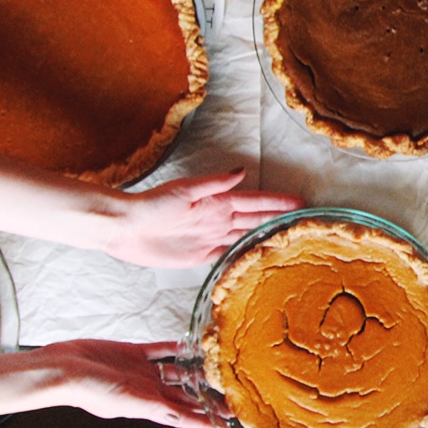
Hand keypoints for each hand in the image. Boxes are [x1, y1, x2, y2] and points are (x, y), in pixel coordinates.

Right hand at [41, 340, 217, 427]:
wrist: (65, 368)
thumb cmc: (89, 390)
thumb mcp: (125, 401)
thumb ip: (151, 406)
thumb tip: (178, 416)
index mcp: (147, 406)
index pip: (183, 417)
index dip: (204, 422)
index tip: (225, 426)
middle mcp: (147, 390)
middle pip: (184, 396)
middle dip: (207, 398)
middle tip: (231, 397)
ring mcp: (142, 372)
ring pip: (176, 372)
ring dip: (195, 372)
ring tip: (217, 368)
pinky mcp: (133, 353)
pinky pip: (161, 350)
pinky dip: (176, 348)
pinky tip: (190, 345)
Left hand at [103, 169, 302, 267]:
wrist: (125, 227)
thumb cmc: (152, 204)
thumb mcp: (184, 190)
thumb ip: (214, 183)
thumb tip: (241, 171)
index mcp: (216, 202)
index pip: (253, 202)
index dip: (276, 202)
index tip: (298, 201)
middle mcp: (216, 220)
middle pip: (254, 220)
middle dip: (278, 218)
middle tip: (302, 219)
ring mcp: (209, 238)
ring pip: (244, 237)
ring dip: (265, 236)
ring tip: (286, 237)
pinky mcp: (198, 256)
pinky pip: (227, 256)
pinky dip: (243, 255)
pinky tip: (255, 257)